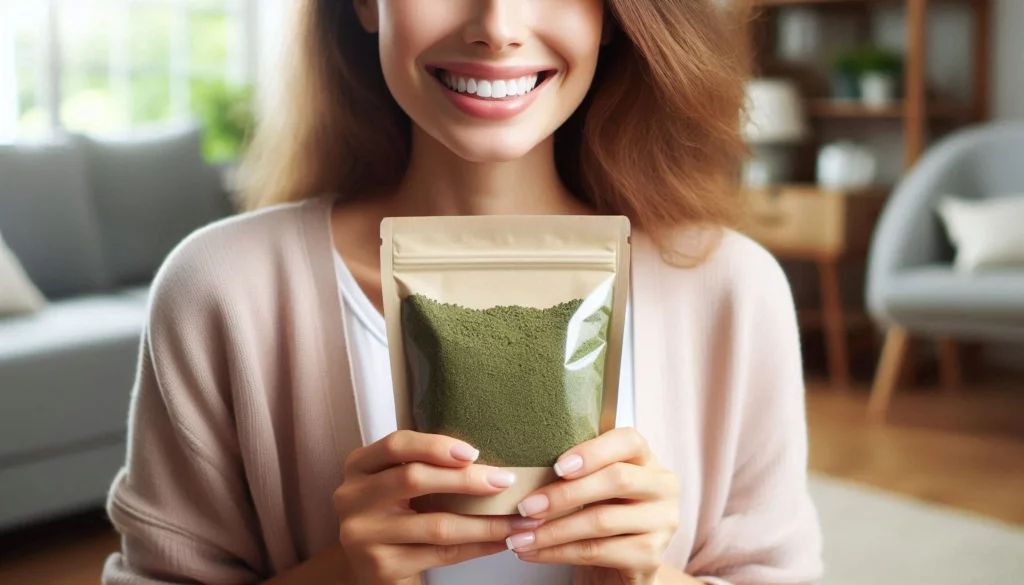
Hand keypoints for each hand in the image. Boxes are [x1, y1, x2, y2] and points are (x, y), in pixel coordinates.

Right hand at [333, 430, 540, 584]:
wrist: (370, 568)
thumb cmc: (395, 516)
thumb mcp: (397, 485)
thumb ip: (425, 466)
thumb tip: (487, 459)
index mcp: (358, 467)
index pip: (397, 445)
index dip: (436, 445)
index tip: (475, 452)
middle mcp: (351, 498)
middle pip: (414, 479)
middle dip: (467, 480)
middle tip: (506, 482)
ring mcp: (363, 535)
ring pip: (436, 523)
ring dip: (485, 521)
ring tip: (518, 519)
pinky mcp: (381, 567)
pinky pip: (442, 553)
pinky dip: (477, 546)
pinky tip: (500, 541)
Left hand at [505, 428, 680, 584]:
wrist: (623, 564)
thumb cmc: (603, 513)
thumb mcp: (594, 486)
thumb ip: (574, 472)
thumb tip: (522, 473)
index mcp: (647, 460)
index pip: (628, 441)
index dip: (593, 451)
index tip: (556, 466)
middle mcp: (663, 488)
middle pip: (616, 480)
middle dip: (564, 494)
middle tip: (525, 507)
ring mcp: (662, 523)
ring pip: (602, 521)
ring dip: (553, 530)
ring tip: (519, 536)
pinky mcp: (651, 557)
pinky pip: (598, 552)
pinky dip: (559, 553)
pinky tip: (533, 552)